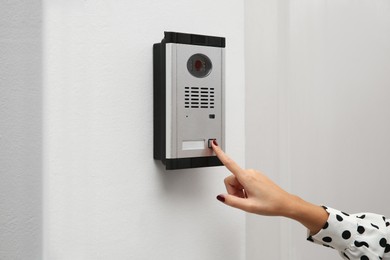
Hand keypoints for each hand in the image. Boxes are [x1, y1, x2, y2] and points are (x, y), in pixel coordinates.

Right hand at [212, 141, 327, 233]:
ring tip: (250, 199)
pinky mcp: (257, 176)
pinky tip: (253, 196)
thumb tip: (221, 197)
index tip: (214, 144)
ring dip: (239, 191)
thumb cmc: (271, 204)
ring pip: (237, 181)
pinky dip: (244, 189)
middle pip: (231, 179)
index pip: (229, 163)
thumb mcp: (249, 207)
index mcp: (247, 178)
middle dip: (233, 191)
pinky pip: (244, 181)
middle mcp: (250, 172)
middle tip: (243, 200)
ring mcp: (254, 174)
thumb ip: (232, 201)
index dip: (220, 153)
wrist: (285, 203)